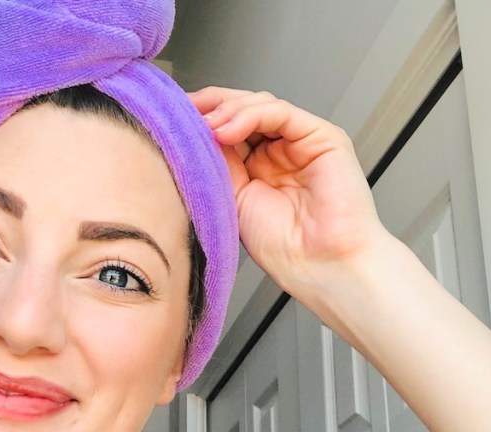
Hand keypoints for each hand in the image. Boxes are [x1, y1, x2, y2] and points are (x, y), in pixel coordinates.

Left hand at [188, 87, 390, 305]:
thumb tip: (189, 135)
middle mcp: (279, 151)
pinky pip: (281, 113)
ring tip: (205, 127)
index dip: (199, 120)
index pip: (225, 128)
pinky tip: (227, 130)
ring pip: (259, 105)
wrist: (321, 266)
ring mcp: (300, 142)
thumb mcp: (231, 200)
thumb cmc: (284, 248)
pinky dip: (251, 115)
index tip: (168, 120)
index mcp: (256, 168)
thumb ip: (216, 166)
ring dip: (227, 110)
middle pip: (241, 110)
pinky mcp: (322, 137)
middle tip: (181, 111)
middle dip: (209, 106)